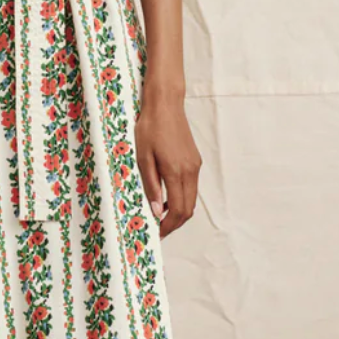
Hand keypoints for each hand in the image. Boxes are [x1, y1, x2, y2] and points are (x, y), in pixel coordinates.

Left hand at [134, 83, 200, 235]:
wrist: (166, 104)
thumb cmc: (150, 127)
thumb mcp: (143, 157)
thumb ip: (151, 185)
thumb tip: (156, 211)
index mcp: (177, 172)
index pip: (177, 210)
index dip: (168, 227)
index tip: (157, 234)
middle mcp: (191, 171)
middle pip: (188, 209)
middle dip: (175, 223)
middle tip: (158, 229)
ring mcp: (195, 165)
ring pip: (191, 199)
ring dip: (178, 211)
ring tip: (160, 215)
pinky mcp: (195, 160)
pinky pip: (191, 187)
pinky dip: (181, 198)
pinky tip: (166, 196)